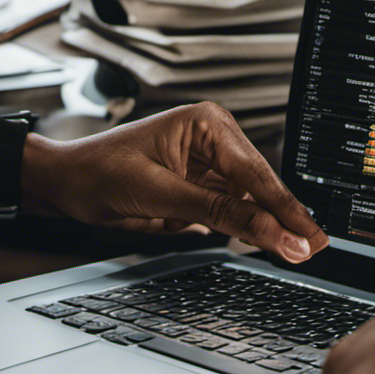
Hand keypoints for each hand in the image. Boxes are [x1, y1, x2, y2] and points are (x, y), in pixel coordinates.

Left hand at [22, 102, 328, 262]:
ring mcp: (209, 164)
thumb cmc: (98, 173)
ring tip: (295, 249)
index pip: (256, 173)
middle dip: (281, 219)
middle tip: (310, 249)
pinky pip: (232, 210)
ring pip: (250, 201)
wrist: (64, 185)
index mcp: (207, 124)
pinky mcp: (202, 187)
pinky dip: (242, 229)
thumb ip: (222, 215)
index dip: (284, 209)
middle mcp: (214, 140)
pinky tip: (263, 241)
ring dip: (265, 226)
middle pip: (260, 187)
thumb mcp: (163, 195)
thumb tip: (270, 233)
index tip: (306, 237)